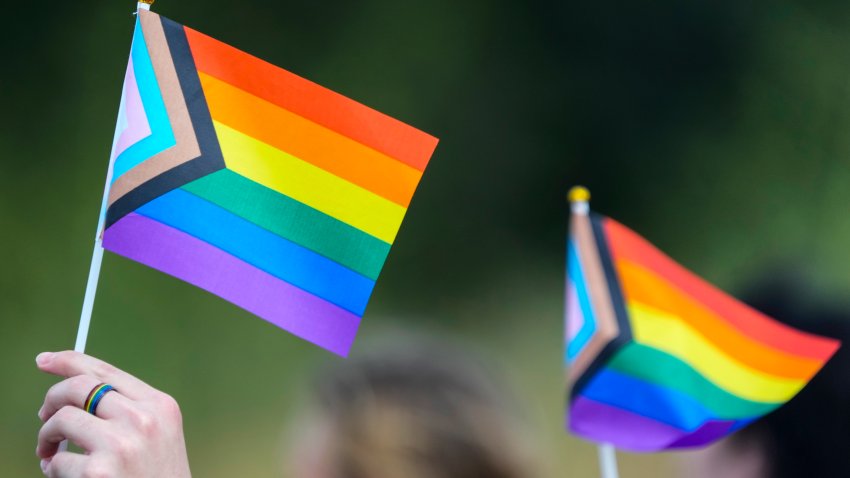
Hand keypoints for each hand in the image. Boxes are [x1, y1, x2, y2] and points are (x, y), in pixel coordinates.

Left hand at [35, 351, 191, 477]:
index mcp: (160, 405)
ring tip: (50, 452)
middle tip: (43, 416)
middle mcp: (143, 419)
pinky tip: (65, 476)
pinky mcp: (98, 473)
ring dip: (46, 436)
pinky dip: (54, 469)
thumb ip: (129, 409)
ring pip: (62, 420)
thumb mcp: (159, 435)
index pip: (107, 371)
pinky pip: (58, 460)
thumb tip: (75, 390)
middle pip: (79, 387)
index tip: (46, 360)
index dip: (70, 361)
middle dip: (51, 399)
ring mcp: (121, 445)